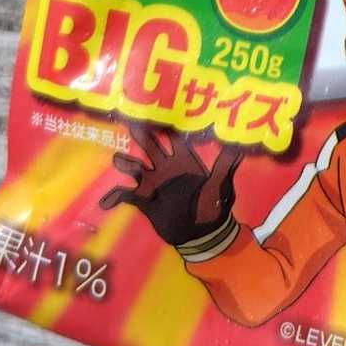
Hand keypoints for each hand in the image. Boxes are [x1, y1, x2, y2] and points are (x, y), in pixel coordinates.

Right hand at [100, 122, 241, 246]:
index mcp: (184, 161)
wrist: (200, 235)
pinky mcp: (144, 200)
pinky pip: (125, 194)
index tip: (157, 110)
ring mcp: (153, 183)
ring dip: (126, 163)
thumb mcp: (220, 186)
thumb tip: (240, 147)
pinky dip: (114, 197)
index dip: (166, 125)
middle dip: (142, 135)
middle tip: (131, 121)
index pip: (173, 137)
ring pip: (134, 167)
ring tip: (119, 160)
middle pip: (151, 146)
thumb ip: (225, 166)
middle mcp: (166, 167)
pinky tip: (105, 203)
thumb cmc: (212, 207)